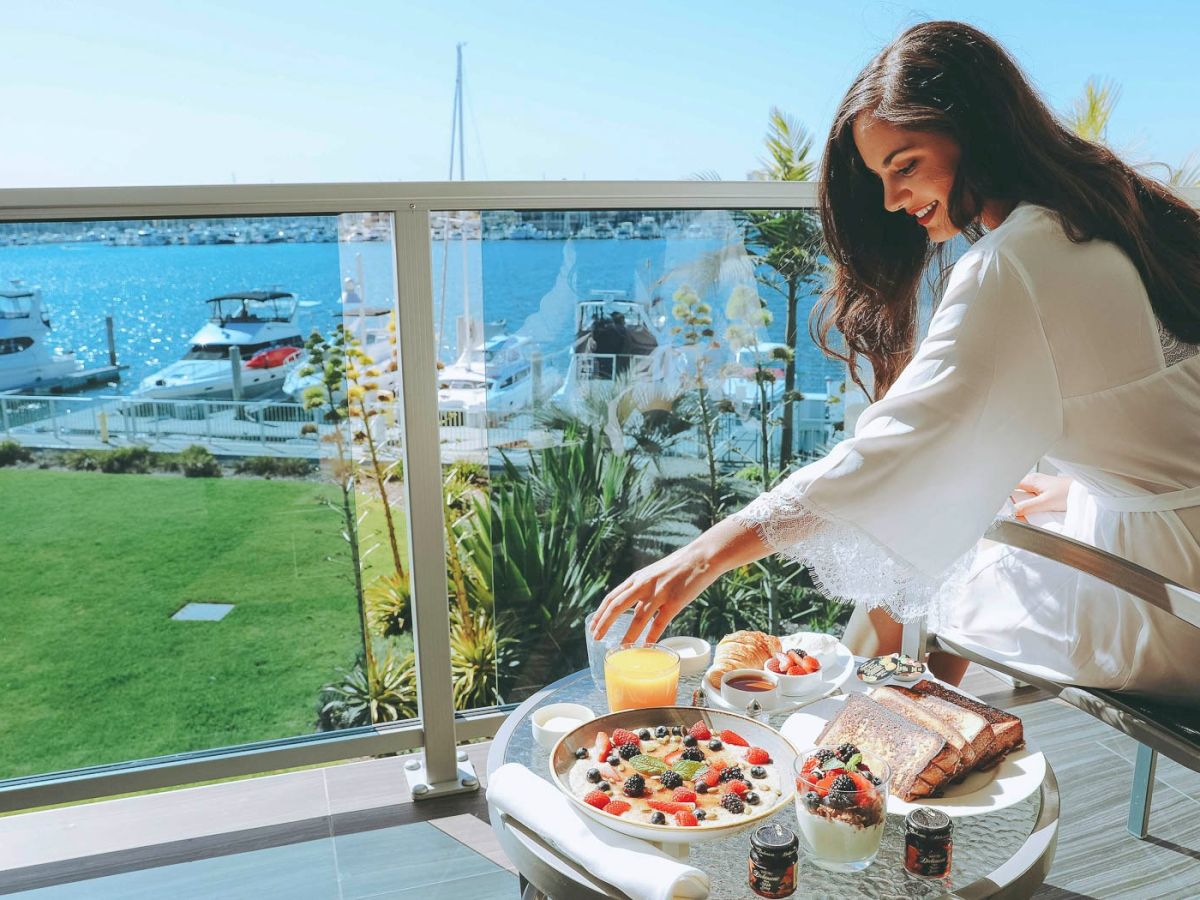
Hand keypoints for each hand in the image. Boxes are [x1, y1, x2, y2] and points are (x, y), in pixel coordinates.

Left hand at [589, 543, 718, 644]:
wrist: (701, 557)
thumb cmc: (678, 566)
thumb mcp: (653, 573)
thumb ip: (643, 587)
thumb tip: (633, 603)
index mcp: (637, 578)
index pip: (612, 596)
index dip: (600, 612)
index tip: (593, 625)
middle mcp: (644, 584)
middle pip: (617, 605)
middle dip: (604, 623)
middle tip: (596, 637)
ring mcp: (659, 593)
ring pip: (638, 616)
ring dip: (628, 634)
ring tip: (621, 648)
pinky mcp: (675, 601)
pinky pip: (660, 622)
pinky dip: (653, 635)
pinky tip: (648, 645)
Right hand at [1010, 473, 1071, 518]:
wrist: (1085, 492)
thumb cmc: (1069, 493)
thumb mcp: (1045, 503)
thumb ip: (1027, 507)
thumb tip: (1012, 512)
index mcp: (1030, 480)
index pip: (1009, 487)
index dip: (1004, 498)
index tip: (1004, 508)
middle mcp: (1033, 481)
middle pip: (1015, 492)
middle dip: (1013, 503)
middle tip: (1015, 514)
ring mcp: (1039, 485)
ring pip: (1023, 496)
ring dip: (1023, 505)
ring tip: (1025, 513)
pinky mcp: (1045, 490)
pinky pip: (1032, 498)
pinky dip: (1031, 505)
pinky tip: (1034, 511)